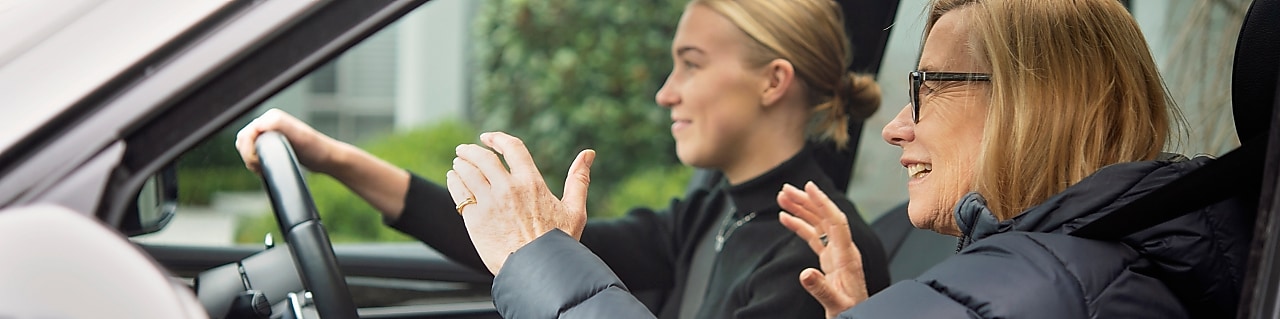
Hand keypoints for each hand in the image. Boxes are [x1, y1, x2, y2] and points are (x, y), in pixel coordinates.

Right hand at [234, 108, 343, 174]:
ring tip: (263, 170)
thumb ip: (277, 125)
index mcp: (272, 117)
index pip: (245, 135)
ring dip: (250, 161)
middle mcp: (268, 123)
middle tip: (261, 169)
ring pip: (246, 148)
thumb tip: (256, 124)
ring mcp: (269, 134)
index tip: (259, 164)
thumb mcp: (299, 135)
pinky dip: (255, 163)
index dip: (248, 152)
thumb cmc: (316, 148)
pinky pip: (252, 153)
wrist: (327, 159)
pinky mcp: (271, 144)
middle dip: (248, 157)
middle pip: (242, 141)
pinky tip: (265, 170)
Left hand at [445, 132, 594, 274]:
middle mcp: (508, 189)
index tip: (488, 137)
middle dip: (470, 150)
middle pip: (482, 158)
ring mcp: (489, 203)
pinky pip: (459, 193)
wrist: (535, 271)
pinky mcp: (474, 220)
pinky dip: (454, 181)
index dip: (497, 138)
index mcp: (532, 183)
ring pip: (467, 173)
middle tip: (463, 150)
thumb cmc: (557, 243)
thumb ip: (579, 179)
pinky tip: (454, 179)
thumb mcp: (574, 210)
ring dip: (461, 164)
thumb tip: (589, 153)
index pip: (512, 148)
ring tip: (458, 164)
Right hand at [777, 181, 866, 318]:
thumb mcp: (836, 304)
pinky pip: (814, 236)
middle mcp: (843, 250)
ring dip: (801, 209)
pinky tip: (786, 218)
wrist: (857, 318)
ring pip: (818, 224)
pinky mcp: (829, 259)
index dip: (823, 203)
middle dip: (806, 201)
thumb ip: (821, 289)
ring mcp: (836, 254)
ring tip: (782, 198)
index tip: (809, 187)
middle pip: (825, 217)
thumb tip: (804, 274)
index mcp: (847, 257)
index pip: (836, 221)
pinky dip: (799, 225)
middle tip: (786, 190)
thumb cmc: (851, 311)